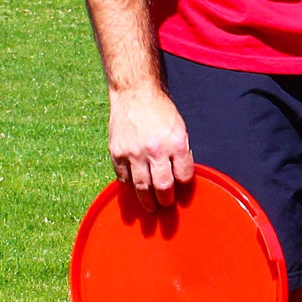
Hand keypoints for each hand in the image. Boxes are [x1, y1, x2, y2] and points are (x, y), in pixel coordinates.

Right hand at [108, 86, 193, 209]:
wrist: (135, 94)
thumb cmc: (161, 112)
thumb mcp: (180, 129)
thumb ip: (180, 152)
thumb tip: (181, 176)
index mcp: (176, 143)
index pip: (184, 176)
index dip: (183, 185)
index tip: (181, 189)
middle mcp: (156, 150)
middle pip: (163, 186)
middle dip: (166, 200)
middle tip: (166, 205)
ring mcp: (134, 152)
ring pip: (141, 187)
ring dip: (147, 201)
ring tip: (150, 207)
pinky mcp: (117, 152)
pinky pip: (123, 178)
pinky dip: (129, 186)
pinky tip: (134, 190)